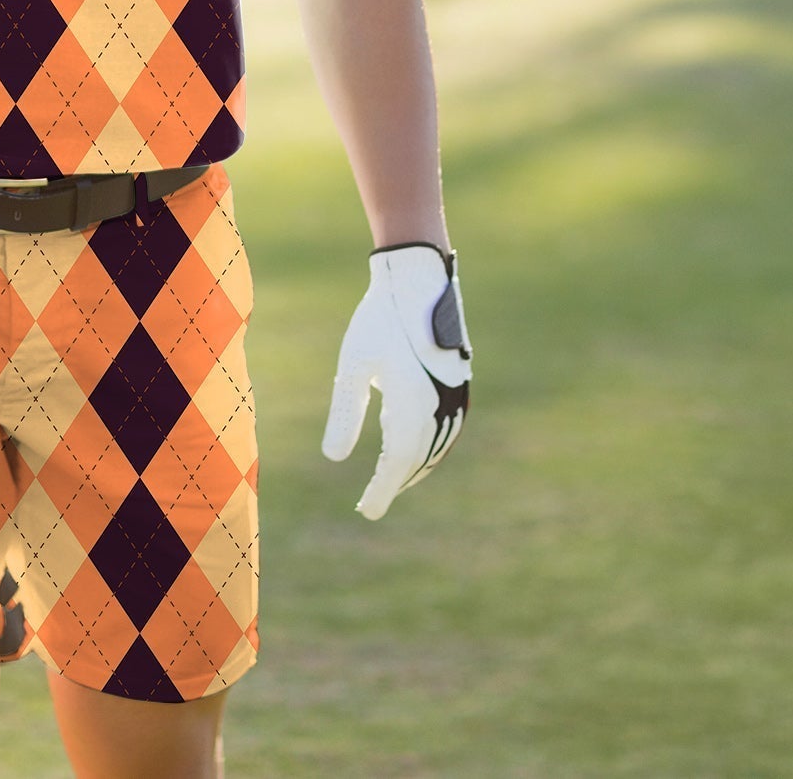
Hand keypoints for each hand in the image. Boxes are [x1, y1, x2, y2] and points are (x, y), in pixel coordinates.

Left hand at [322, 244, 470, 519]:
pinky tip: (411, 448)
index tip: (366, 511)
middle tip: (372, 502)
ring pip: (436, 448)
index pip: (397, 463)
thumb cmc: (378, 320)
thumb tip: (333, 458)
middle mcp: (440, 407)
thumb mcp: (353, 365)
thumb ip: (345, 412)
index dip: (383, 490)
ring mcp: (455, 398)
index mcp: (413, 405)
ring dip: (414, 467)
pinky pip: (447, 430)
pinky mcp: (459, 386)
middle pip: (418, 460)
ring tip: (390, 480)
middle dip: (395, 482)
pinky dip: (429, 447)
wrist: (416, 281)